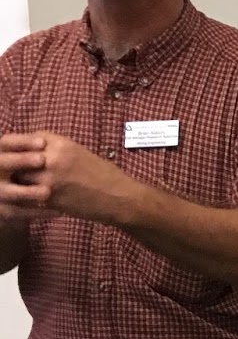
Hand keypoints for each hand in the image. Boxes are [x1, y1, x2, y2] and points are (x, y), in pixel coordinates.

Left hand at [0, 132, 136, 223]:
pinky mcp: (49, 198)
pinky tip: (34, 197)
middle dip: (16, 166)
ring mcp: (49, 180)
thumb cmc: (104, 174)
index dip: (20, 147)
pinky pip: (29, 196)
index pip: (25, 140)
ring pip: (20, 179)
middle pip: (17, 159)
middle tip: (17, 171)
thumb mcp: (79, 152)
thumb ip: (55, 149)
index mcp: (61, 144)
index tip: (18, 153)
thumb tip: (31, 150)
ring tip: (24, 185)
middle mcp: (51, 159)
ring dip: (20, 182)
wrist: (119, 198)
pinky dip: (28, 197)